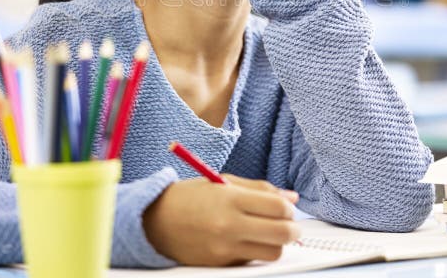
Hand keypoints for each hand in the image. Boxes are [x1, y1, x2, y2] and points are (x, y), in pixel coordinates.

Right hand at [143, 174, 300, 265]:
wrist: (155, 222)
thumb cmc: (190, 197)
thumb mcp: (223, 182)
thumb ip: (260, 189)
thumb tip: (292, 198)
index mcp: (230, 199)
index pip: (278, 207)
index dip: (288, 207)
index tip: (285, 207)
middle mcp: (229, 225)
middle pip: (282, 233)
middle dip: (292, 228)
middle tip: (288, 224)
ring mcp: (225, 247)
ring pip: (273, 253)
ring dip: (277, 243)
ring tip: (268, 233)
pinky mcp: (221, 263)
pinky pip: (252, 260)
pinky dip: (257, 251)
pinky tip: (247, 240)